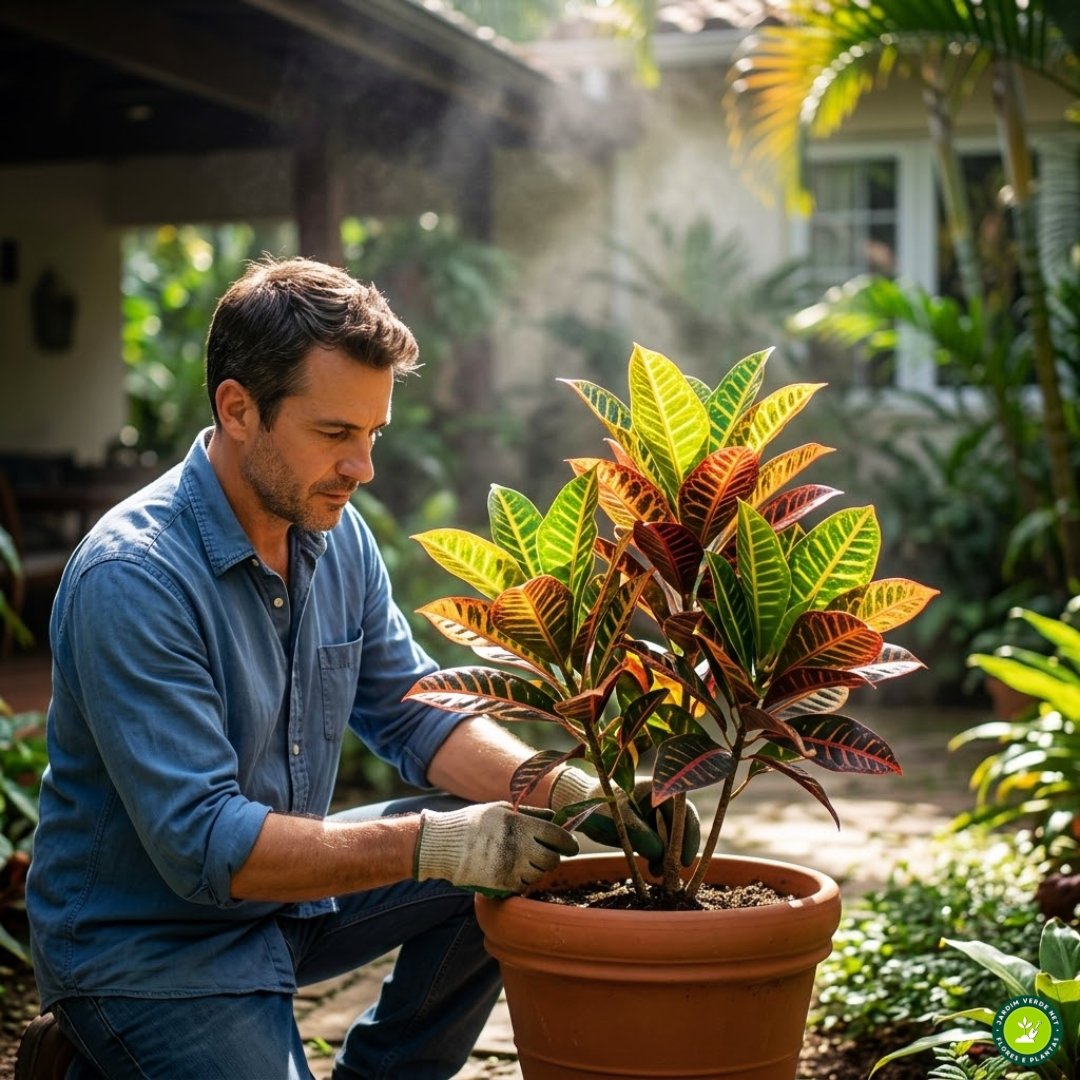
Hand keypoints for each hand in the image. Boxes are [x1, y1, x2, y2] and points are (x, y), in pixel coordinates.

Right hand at [414, 802, 578, 896]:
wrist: (443, 845)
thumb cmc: (474, 822)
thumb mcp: (501, 809)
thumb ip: (530, 814)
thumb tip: (555, 818)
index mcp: (519, 824)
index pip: (556, 835)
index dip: (568, 842)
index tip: (571, 846)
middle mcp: (518, 847)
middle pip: (551, 860)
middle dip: (551, 858)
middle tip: (544, 854)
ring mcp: (510, 867)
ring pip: (538, 875)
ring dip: (536, 870)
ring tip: (523, 861)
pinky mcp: (501, 884)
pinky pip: (523, 886)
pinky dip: (522, 881)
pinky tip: (512, 870)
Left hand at [548, 767, 699, 874]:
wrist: (582, 810)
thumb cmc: (601, 808)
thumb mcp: (621, 821)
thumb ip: (642, 836)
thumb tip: (661, 855)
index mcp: (657, 790)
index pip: (683, 812)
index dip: (689, 836)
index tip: (685, 860)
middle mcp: (661, 801)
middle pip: (681, 826)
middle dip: (678, 850)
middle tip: (672, 872)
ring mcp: (655, 816)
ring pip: (672, 838)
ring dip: (669, 857)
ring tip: (656, 873)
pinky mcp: (649, 829)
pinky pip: (662, 844)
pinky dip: (660, 857)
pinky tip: (652, 869)